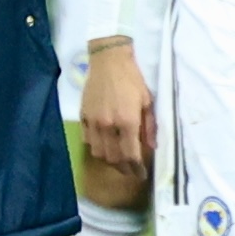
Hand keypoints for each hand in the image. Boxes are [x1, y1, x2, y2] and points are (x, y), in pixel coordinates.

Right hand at [80, 38, 155, 172]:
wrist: (108, 61)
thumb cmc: (132, 79)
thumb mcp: (147, 101)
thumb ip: (149, 126)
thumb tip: (151, 146)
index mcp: (127, 121)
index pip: (131, 155)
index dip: (136, 168)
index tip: (141, 174)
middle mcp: (108, 126)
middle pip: (113, 158)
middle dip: (123, 168)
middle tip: (131, 170)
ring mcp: (93, 122)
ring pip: (99, 153)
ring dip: (109, 160)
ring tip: (118, 160)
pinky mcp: (83, 117)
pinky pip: (88, 141)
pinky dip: (97, 148)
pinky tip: (105, 146)